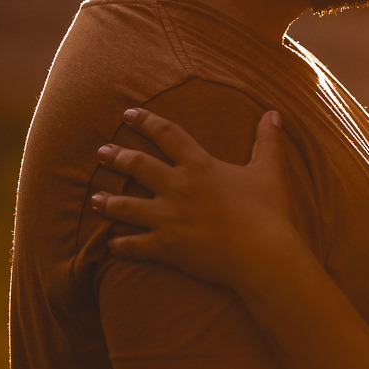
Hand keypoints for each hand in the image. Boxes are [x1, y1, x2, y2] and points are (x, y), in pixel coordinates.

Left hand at [90, 105, 297, 290]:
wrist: (262, 255)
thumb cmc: (268, 212)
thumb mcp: (270, 171)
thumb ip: (268, 141)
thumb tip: (274, 113)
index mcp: (199, 165)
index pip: (166, 134)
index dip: (145, 121)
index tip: (128, 114)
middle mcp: (177, 187)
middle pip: (137, 166)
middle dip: (116, 157)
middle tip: (101, 153)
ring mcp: (168, 218)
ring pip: (126, 206)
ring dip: (108, 201)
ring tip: (94, 198)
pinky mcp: (166, 247)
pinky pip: (134, 246)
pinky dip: (120, 246)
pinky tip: (111, 245)